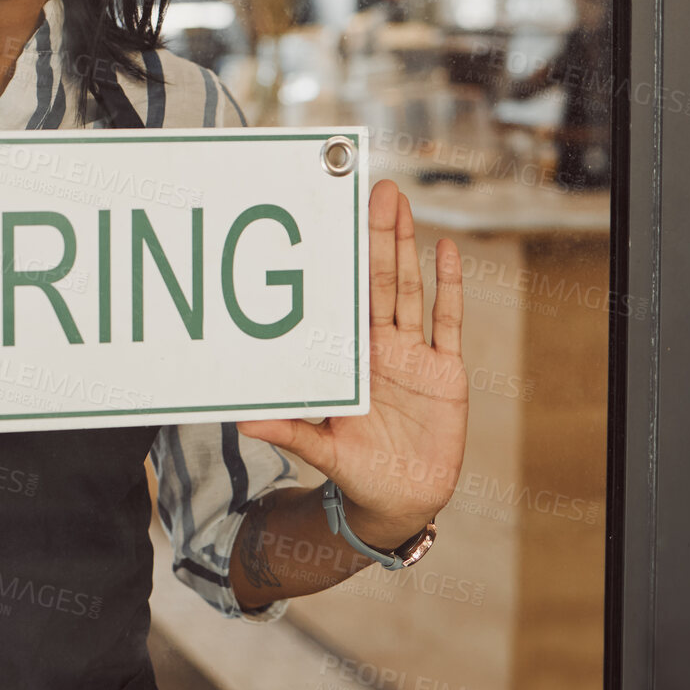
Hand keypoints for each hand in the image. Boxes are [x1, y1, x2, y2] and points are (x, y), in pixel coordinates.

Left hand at [236, 179, 468, 546]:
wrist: (399, 500)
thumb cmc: (354, 469)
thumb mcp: (319, 448)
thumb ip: (287, 432)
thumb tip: (240, 424)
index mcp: (349, 356)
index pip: (345, 297)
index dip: (342, 258)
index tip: (333, 215)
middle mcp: (381, 346)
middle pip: (380, 281)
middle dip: (377, 236)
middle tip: (375, 189)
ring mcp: (414, 355)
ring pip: (411, 291)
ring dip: (407, 248)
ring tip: (401, 203)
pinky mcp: (445, 372)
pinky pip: (448, 323)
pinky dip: (449, 288)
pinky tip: (445, 251)